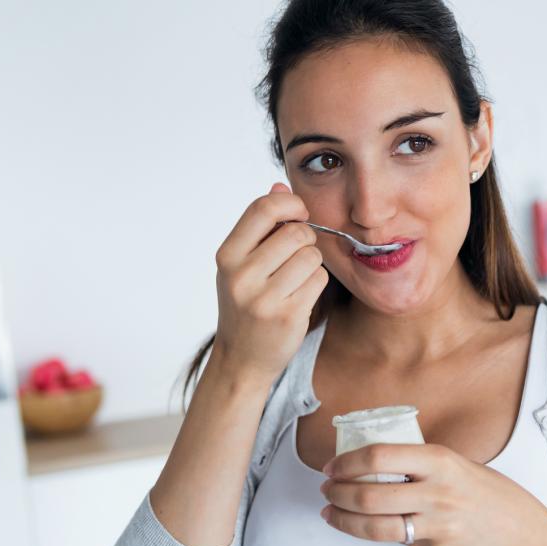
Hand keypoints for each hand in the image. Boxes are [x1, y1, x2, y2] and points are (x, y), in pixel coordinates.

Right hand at [212, 182, 329, 384]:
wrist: (241, 359)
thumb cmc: (246, 305)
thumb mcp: (241, 264)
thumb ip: (260, 226)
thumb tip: (279, 185)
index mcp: (227, 255)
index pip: (263, 208)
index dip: (290, 203)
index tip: (298, 213)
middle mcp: (241, 275)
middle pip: (296, 232)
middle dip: (305, 239)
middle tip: (297, 255)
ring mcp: (263, 298)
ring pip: (311, 256)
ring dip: (312, 264)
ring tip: (296, 279)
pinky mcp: (287, 316)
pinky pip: (319, 280)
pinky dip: (316, 284)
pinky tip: (301, 296)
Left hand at [318, 443, 546, 545]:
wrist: (520, 531)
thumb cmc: (483, 492)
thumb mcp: (455, 464)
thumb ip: (417, 463)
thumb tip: (368, 462)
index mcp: (440, 461)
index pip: (379, 456)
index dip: (346, 462)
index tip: (331, 466)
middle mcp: (438, 492)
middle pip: (369, 495)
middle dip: (337, 494)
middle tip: (326, 491)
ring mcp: (438, 525)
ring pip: (376, 526)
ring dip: (344, 520)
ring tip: (331, 513)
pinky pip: (399, 542)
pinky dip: (378, 534)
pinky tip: (369, 527)